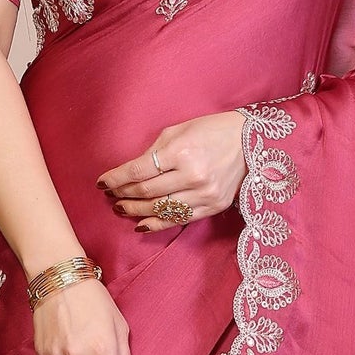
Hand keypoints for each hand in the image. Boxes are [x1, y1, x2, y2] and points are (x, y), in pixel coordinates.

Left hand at [97, 111, 247, 229]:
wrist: (251, 143)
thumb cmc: (212, 131)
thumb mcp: (180, 130)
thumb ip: (155, 151)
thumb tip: (130, 172)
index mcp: (181, 151)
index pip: (138, 171)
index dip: (116, 179)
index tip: (102, 183)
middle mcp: (192, 175)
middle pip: (146, 192)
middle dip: (123, 195)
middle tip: (111, 196)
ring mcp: (203, 194)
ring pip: (159, 209)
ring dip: (135, 211)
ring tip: (121, 208)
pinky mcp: (212, 207)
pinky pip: (178, 220)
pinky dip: (156, 224)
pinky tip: (141, 224)